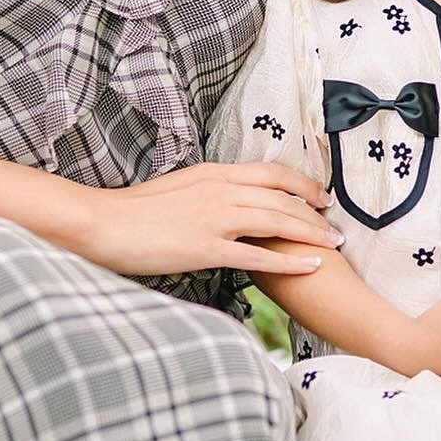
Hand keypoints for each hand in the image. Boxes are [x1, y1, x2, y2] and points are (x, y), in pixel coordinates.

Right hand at [81, 160, 339, 276]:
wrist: (104, 223)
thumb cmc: (134, 212)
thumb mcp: (177, 189)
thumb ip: (205, 192)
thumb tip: (223, 199)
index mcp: (212, 173)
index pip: (269, 173)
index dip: (300, 183)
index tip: (319, 195)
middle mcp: (220, 189)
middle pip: (281, 196)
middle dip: (314, 210)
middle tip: (336, 224)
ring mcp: (215, 218)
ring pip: (277, 221)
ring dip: (310, 233)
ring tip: (334, 244)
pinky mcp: (207, 247)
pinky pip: (258, 255)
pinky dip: (288, 261)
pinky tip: (309, 267)